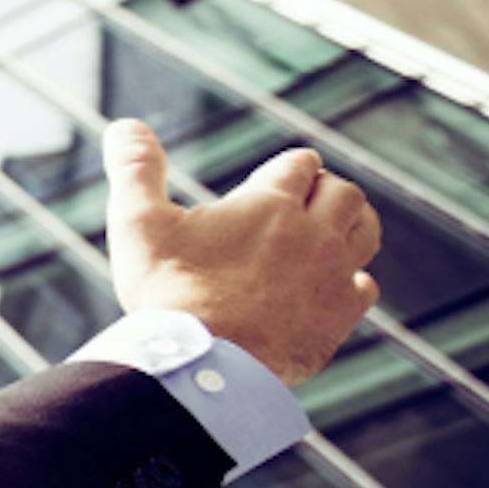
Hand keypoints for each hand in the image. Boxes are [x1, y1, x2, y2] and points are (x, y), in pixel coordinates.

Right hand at [102, 119, 380, 385]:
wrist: (202, 363)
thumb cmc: (167, 291)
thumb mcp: (138, 223)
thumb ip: (136, 169)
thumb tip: (123, 125)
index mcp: (270, 203)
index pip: (300, 165)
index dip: (291, 166)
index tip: (282, 173)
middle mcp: (314, 233)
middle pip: (343, 193)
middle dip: (326, 188)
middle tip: (309, 196)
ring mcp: (332, 275)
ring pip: (365, 232)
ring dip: (353, 222)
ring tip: (336, 226)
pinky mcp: (339, 316)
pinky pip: (364, 286)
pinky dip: (354, 278)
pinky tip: (336, 284)